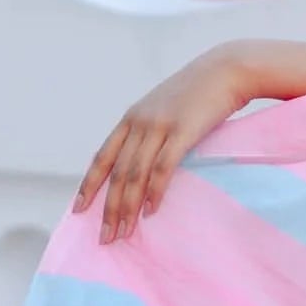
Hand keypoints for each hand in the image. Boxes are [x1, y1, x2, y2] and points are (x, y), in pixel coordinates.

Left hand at [73, 46, 249, 243]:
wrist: (227, 69)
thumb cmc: (199, 92)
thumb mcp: (164, 106)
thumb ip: (150, 130)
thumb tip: (143, 162)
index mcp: (132, 118)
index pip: (102, 157)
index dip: (89, 185)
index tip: (78, 209)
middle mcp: (140, 122)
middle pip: (117, 172)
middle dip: (109, 207)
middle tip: (106, 236)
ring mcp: (160, 125)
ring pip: (135, 174)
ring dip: (128, 206)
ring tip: (124, 231)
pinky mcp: (183, 130)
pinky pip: (163, 167)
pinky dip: (155, 191)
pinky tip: (151, 210)